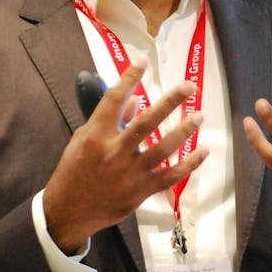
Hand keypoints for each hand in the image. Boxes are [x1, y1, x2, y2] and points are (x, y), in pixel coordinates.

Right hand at [43, 58, 208, 251]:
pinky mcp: (141, 192)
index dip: (129, 78)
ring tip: (199, 115)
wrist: (68, 210)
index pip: (114, 99)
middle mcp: (115, 151)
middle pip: (147, 122)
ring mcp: (130, 173)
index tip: (143, 61)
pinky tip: (203, 152)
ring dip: (183, 131)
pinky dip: (189, 165)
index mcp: (96, 135)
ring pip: (163, 149)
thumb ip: (110, 120)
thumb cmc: (74, 169)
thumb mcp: (83, 139)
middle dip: (170, 102)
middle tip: (189, 86)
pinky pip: (170, 177)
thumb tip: (134, 99)